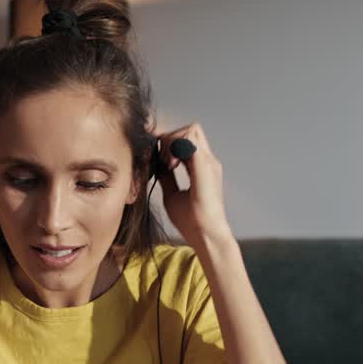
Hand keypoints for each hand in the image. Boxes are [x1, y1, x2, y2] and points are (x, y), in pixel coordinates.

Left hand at [155, 123, 230, 248]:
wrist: (205, 233)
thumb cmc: (191, 220)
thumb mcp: (172, 194)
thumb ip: (166, 178)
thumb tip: (156, 165)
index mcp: (202, 167)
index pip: (187, 140)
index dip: (169, 141)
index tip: (154, 152)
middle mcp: (208, 161)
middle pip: (190, 130)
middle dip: (171, 138)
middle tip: (163, 161)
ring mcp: (209, 161)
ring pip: (190, 130)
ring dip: (173, 141)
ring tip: (167, 164)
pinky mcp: (205, 165)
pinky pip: (189, 139)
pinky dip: (175, 147)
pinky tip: (170, 165)